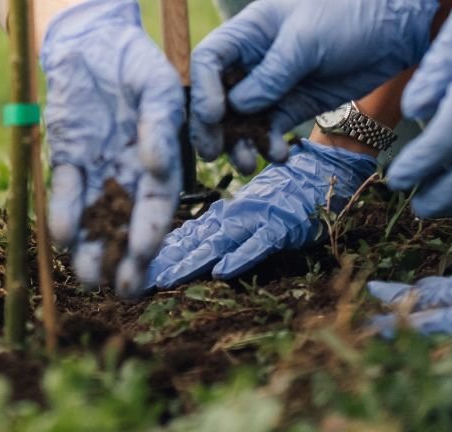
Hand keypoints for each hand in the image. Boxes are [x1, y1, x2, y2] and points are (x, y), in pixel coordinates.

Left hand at [41, 0, 184, 295]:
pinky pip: (65, 191)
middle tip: (120, 290)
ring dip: (91, 246)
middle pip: (127, 221)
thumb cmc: (133, 60)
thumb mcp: (155, 86)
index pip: (158, 203)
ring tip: (87, 278)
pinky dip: (63, 212)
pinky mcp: (67, 157)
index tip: (144, 255)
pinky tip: (62, 236)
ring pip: (94, 215)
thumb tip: (156, 165)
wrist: (90, 39)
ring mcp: (97, 166)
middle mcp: (128, 170)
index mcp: (160, 157)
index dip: (152, 231)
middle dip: (124, 257)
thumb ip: (159, 125)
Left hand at [147, 140, 375, 288]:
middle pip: (191, 242)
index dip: (157, 252)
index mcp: (222, 215)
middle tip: (133, 280)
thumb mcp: (245, 208)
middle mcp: (232, 216)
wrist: (322, 171)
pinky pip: (258, 244)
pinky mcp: (281, 227)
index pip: (184, 236)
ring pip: (216, 243)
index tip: (129, 266)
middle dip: (162, 262)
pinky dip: (240, 257)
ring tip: (164, 279)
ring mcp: (255, 221)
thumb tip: (187, 245)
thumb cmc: (284, 192)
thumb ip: (218, 225)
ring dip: (190, 262)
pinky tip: (221, 271)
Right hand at [189, 0, 436, 170]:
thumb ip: (272, 72)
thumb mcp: (308, 38)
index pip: (208, 60)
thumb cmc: (348, 19)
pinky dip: (269, 146)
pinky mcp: (292, 107)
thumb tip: (237, 106)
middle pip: (216, 96)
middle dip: (211, 127)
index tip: (214, 115)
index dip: (202, 89)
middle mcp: (251, 61)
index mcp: (247, 33)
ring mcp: (270, 87)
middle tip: (212, 153)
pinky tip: (279, 155)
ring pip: (240, 120)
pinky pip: (269, 131)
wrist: (394, 32)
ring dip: (238, 144)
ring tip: (247, 163)